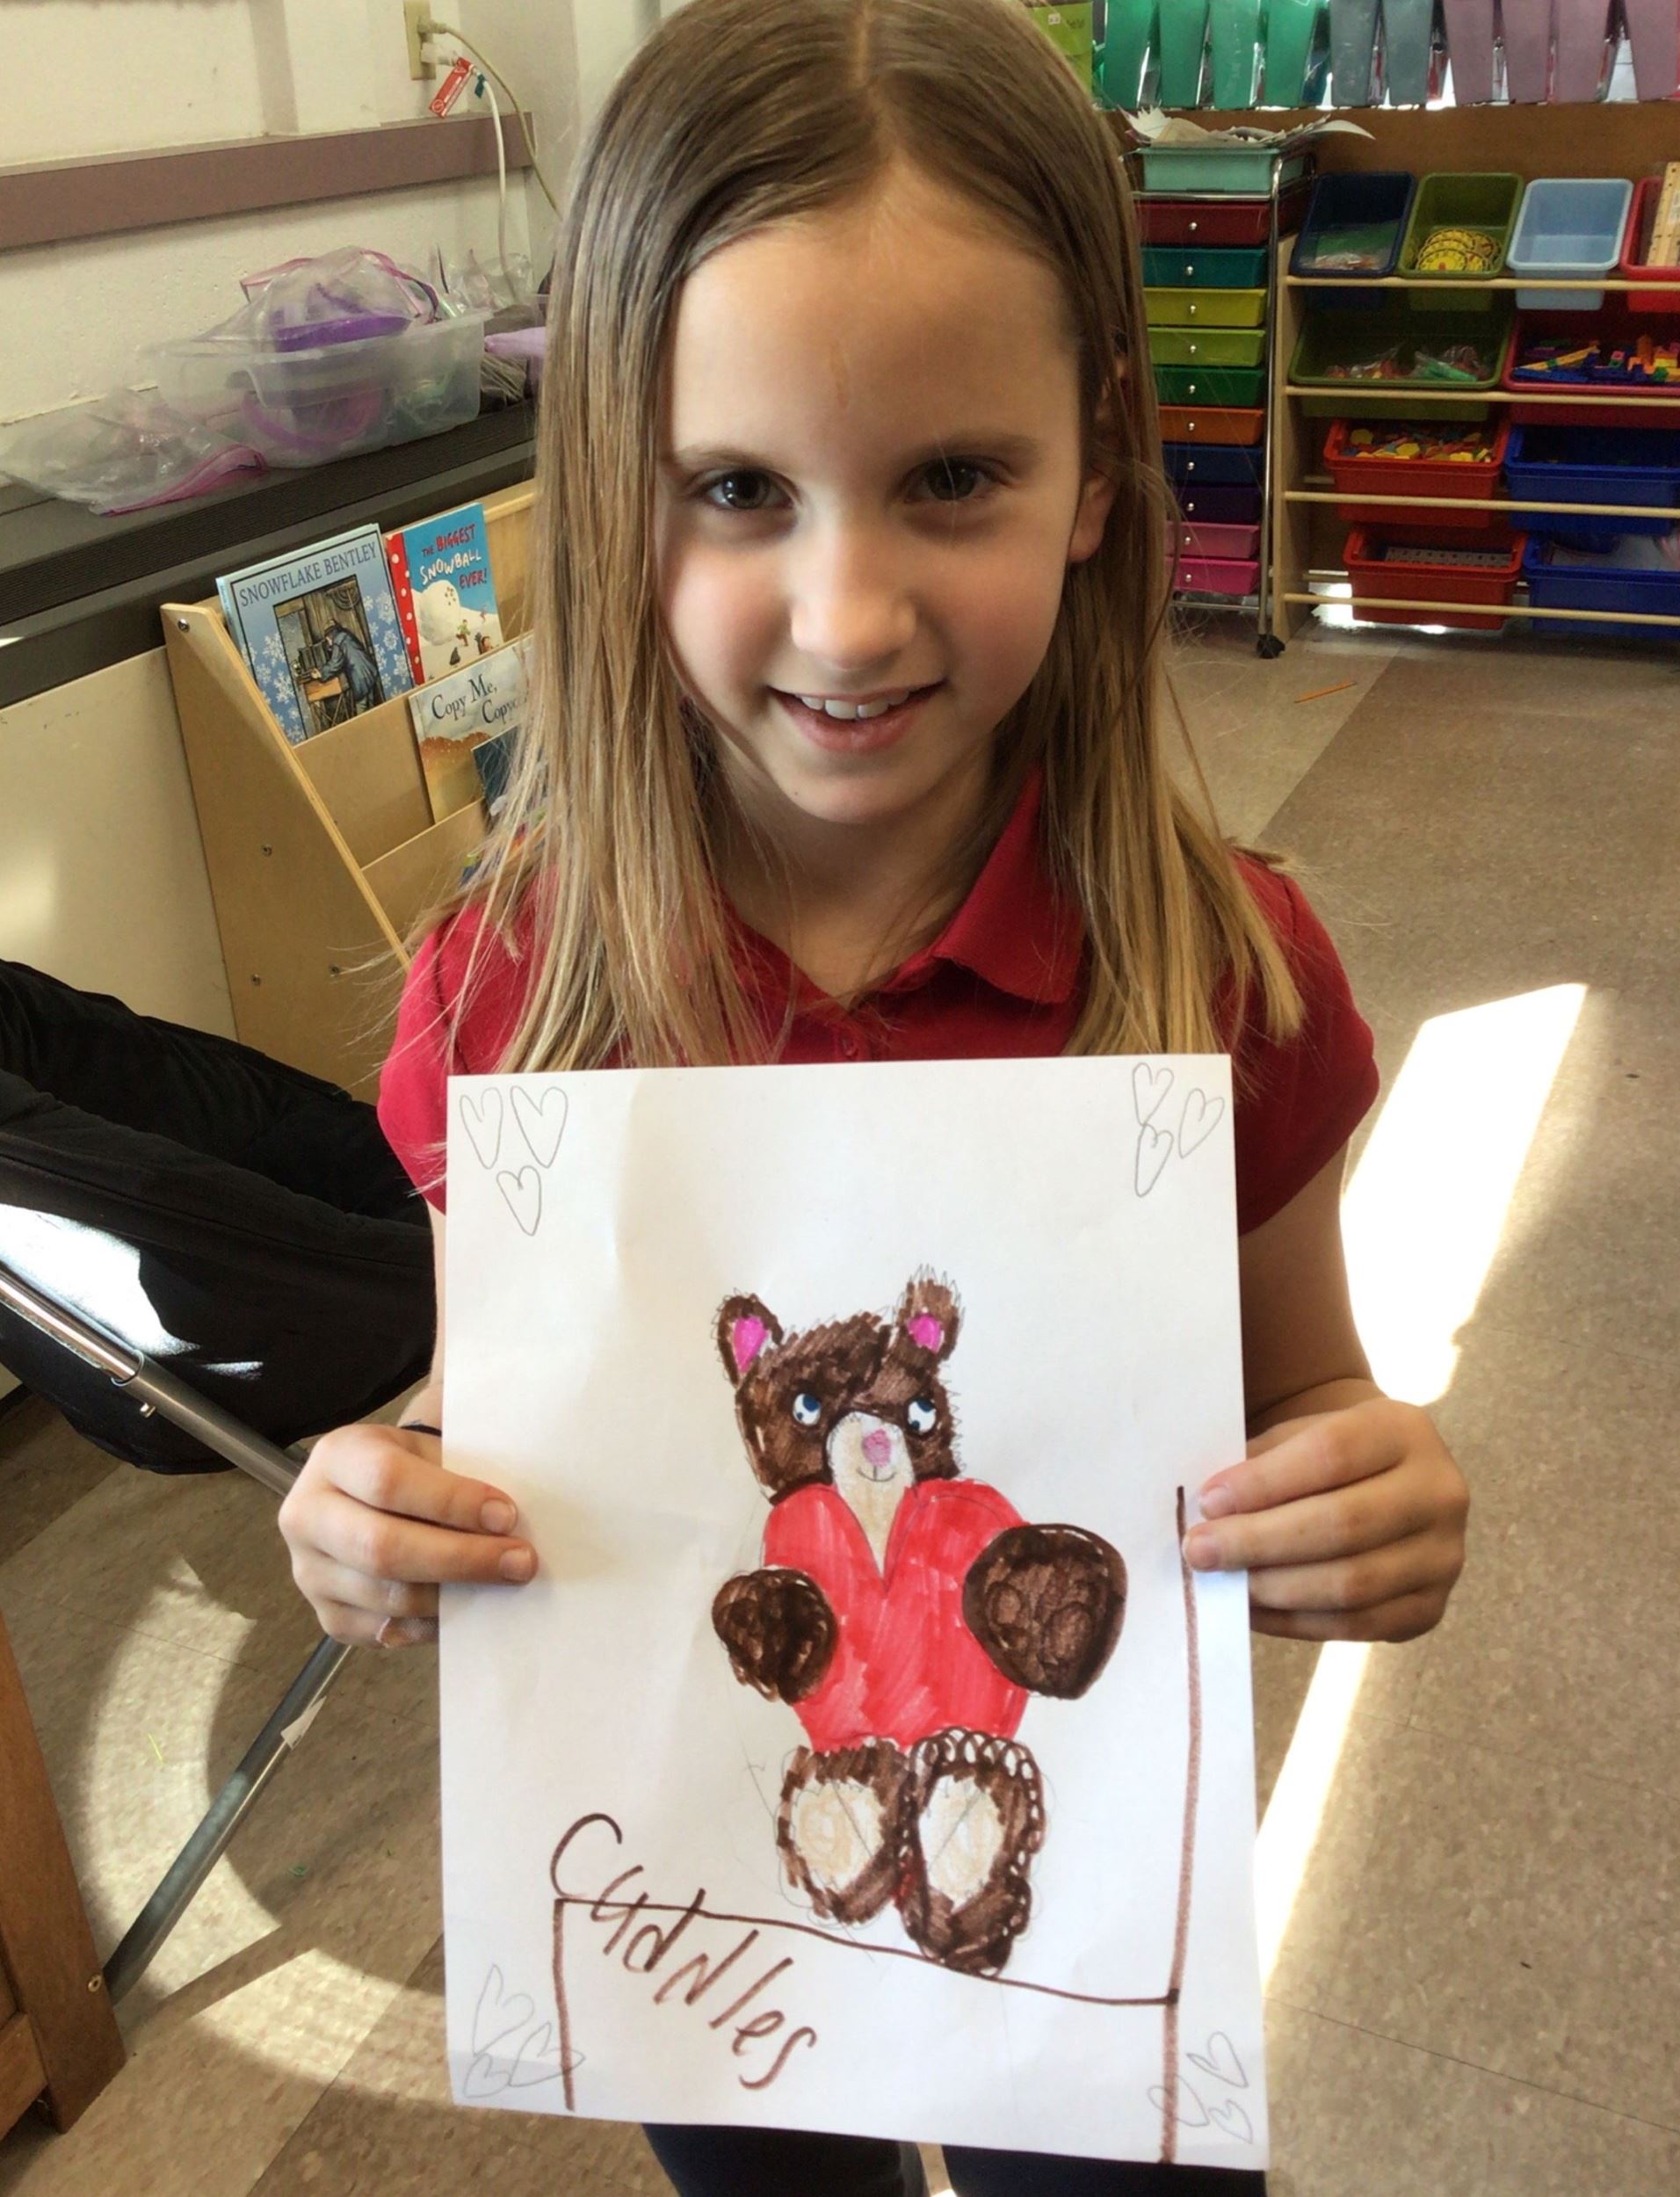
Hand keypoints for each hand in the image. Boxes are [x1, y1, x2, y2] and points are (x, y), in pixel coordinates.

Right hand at [278, 1421, 536, 1646]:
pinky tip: (468, 1607)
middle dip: (461, 1558)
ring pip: (387, 1597)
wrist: (371, 1494)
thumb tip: (511, 1524)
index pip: (387, 1481)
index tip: (506, 1515)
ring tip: (503, 1583)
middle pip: (382, 1548)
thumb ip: (461, 1476)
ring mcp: (309, 1572)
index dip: (451, 1501)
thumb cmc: (414, 1469)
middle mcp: (307, 1515)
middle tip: (520, 1561)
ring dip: (456, 1596)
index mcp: (335, 1457)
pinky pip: (386, 1631)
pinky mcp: (327, 1616)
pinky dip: (434, 1624)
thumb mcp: (430, 1450)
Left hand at [1183, 1396, 1467, 1642]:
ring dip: (1273, 1588)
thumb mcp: (1300, 1435)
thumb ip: (1261, 1464)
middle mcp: (1439, 1492)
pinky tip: (1252, 1609)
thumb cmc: (1326, 1456)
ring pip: (1351, 1584)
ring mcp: (1443, 1556)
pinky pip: (1356, 1625)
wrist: (1385, 1482)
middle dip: (1259, 1542)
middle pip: (1343, 1524)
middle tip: (1200, 1550)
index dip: (1264, 1482)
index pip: (1330, 1455)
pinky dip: (1295, 1622)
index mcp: (1404, 1431)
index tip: (1208, 1500)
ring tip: (1222, 1581)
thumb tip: (1210, 1513)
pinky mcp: (1430, 1608)